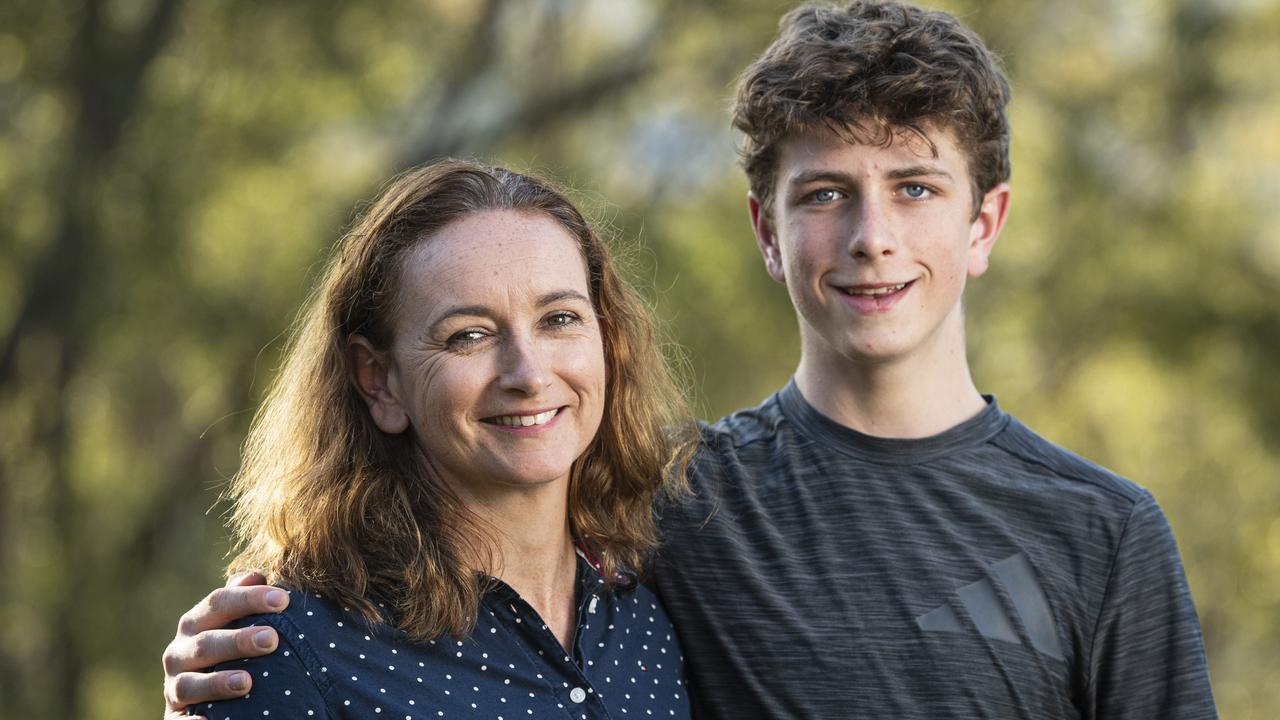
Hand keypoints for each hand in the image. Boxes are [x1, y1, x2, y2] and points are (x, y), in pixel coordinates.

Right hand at [162, 571, 287, 719]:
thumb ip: (243, 600)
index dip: (249, 598)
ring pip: (188, 684)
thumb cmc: (229, 652)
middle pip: (205, 642)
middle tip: (272, 640)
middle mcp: (180, 653)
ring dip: (216, 683)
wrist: (203, 698)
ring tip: (247, 683)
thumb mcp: (233, 624)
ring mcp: (174, 687)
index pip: (218, 602)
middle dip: (238, 640)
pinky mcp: (175, 717)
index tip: (284, 600)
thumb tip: (256, 574)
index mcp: (196, 624)